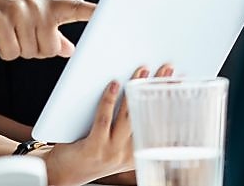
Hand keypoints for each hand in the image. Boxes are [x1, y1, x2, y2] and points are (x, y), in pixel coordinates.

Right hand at [0, 0, 94, 59]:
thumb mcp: (29, 21)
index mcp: (46, 5)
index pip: (73, 8)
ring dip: (18, 50)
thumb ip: (52, 35)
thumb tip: (71, 50)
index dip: (91, 12)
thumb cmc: (1, 15)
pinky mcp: (0, 21)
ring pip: (31, 52)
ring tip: (7, 34)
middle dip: (35, 50)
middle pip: (51, 48)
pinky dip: (4, 52)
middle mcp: (35, 5)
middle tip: (20, 36)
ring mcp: (18, 11)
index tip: (109, 12)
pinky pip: (12, 52)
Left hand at [41, 64, 174, 185]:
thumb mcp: (116, 144)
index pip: (160, 126)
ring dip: (136, 91)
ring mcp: (111, 152)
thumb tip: (139, 89)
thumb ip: (129, 126)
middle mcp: (127, 154)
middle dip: (159, 90)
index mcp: (138, 153)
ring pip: (128, 117)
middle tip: (167, 70)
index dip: (172, 103)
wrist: (63, 173)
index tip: (179, 84)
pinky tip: (113, 85)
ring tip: (142, 71)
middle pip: (148, 117)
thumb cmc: (89, 152)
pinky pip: (104, 119)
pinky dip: (109, 99)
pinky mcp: (94, 148)